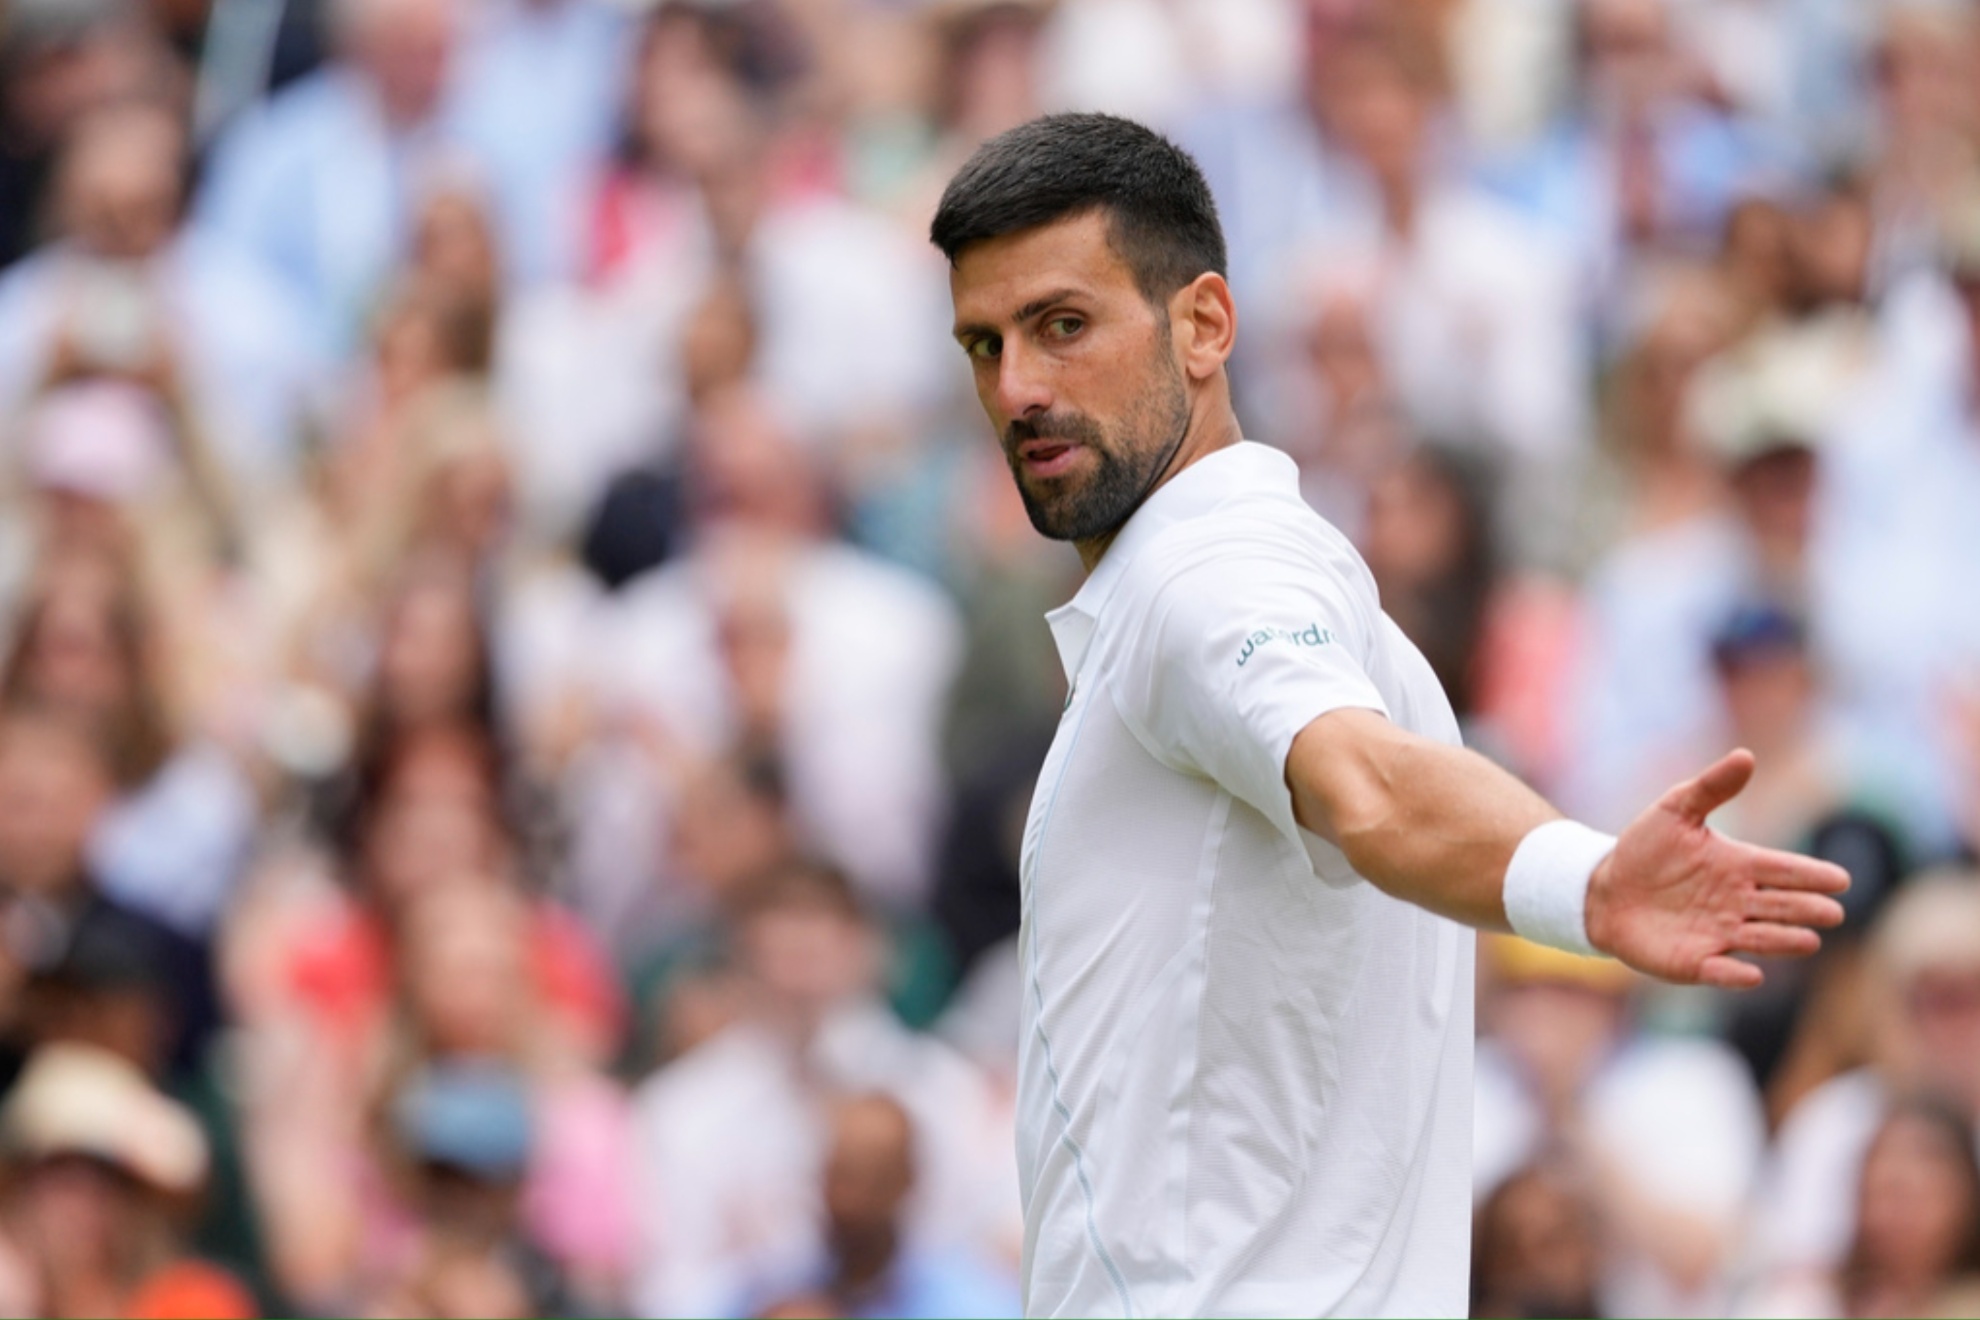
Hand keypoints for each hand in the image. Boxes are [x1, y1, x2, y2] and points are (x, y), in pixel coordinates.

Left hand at [1584, 749, 1848, 988]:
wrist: (1604, 889)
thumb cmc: (1645, 849)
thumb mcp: (1675, 810)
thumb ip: (1711, 788)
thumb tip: (1746, 756)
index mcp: (1740, 866)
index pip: (1784, 870)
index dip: (1812, 875)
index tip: (1840, 879)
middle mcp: (1738, 903)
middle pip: (1782, 906)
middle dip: (1808, 910)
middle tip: (1833, 912)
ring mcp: (1720, 933)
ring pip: (1762, 939)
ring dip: (1784, 941)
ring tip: (1808, 941)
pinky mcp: (1696, 962)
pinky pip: (1721, 970)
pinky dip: (1736, 974)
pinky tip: (1752, 974)